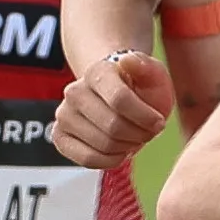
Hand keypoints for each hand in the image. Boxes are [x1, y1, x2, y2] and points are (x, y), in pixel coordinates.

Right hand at [51, 50, 176, 169]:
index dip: (145, 117)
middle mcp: (75, 91)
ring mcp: (64, 114)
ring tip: (133, 137)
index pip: (120, 99)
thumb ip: (147, 66)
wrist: (119, 98)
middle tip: (147, 131)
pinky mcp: (60, 136)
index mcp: (98, 71)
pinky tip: (119, 149)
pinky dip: (110, 160)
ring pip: (103, 145)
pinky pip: (88, 159)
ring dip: (127, 147)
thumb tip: (127, 60)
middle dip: (139, 134)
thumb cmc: (139, 89)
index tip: (159, 121)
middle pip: (114, 126)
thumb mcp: (153, 75)